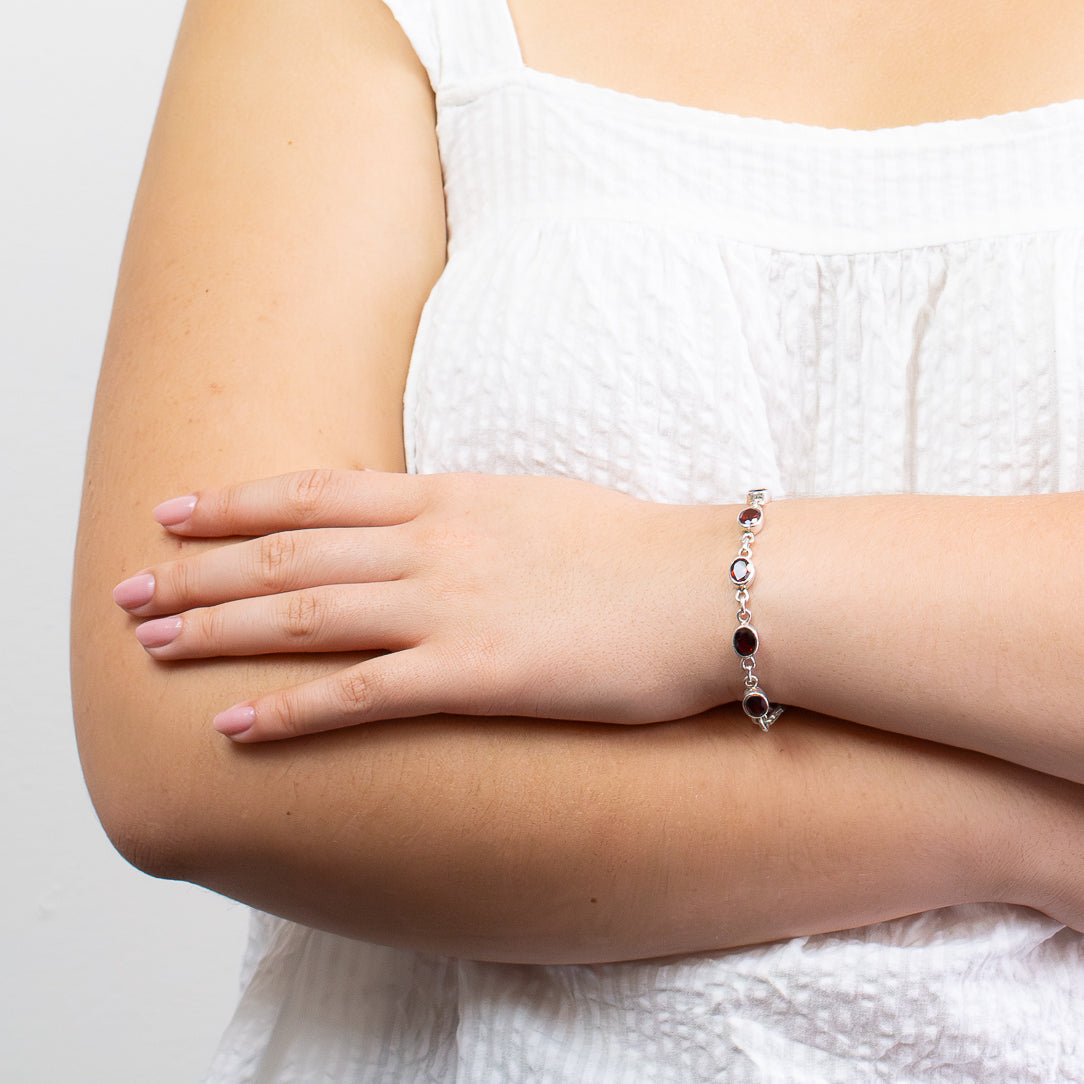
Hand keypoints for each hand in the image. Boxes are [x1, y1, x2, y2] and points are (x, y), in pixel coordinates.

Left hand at [113, 470, 735, 739]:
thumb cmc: (638, 549)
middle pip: (290, 554)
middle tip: (132, 587)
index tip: (177, 509)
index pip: (316, 493)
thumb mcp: (540, 506)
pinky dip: (289, 709)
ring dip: (220, 630)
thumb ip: (474, 517)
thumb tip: (436, 524)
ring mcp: (449, 608)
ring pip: (306, 616)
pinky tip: (235, 722)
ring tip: (152, 645)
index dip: (237, 502)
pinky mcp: (476, 674)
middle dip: (201, 570)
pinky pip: (360, 693)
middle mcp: (433, 546)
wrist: (711, 585)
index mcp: (450, 500)